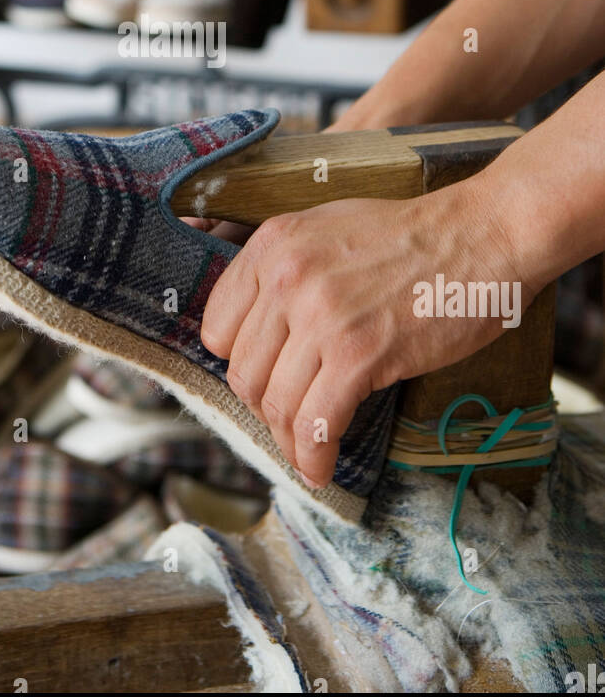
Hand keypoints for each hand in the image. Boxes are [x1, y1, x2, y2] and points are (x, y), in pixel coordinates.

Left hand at [200, 176, 531, 487]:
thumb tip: (256, 332)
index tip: (263, 378)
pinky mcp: (358, 354)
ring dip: (288, 440)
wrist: (479, 237)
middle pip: (244, 372)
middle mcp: (286, 278)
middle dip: (264, 406)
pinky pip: (316, 423)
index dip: (239, 361)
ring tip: (307, 449)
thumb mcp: (325, 229)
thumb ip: (283, 270)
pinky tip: (321, 467)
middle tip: (289, 419)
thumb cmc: (409, 238)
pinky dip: (314, 456)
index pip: (218, 327)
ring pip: (276, 404)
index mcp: (272, 245)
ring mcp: (320, 316)